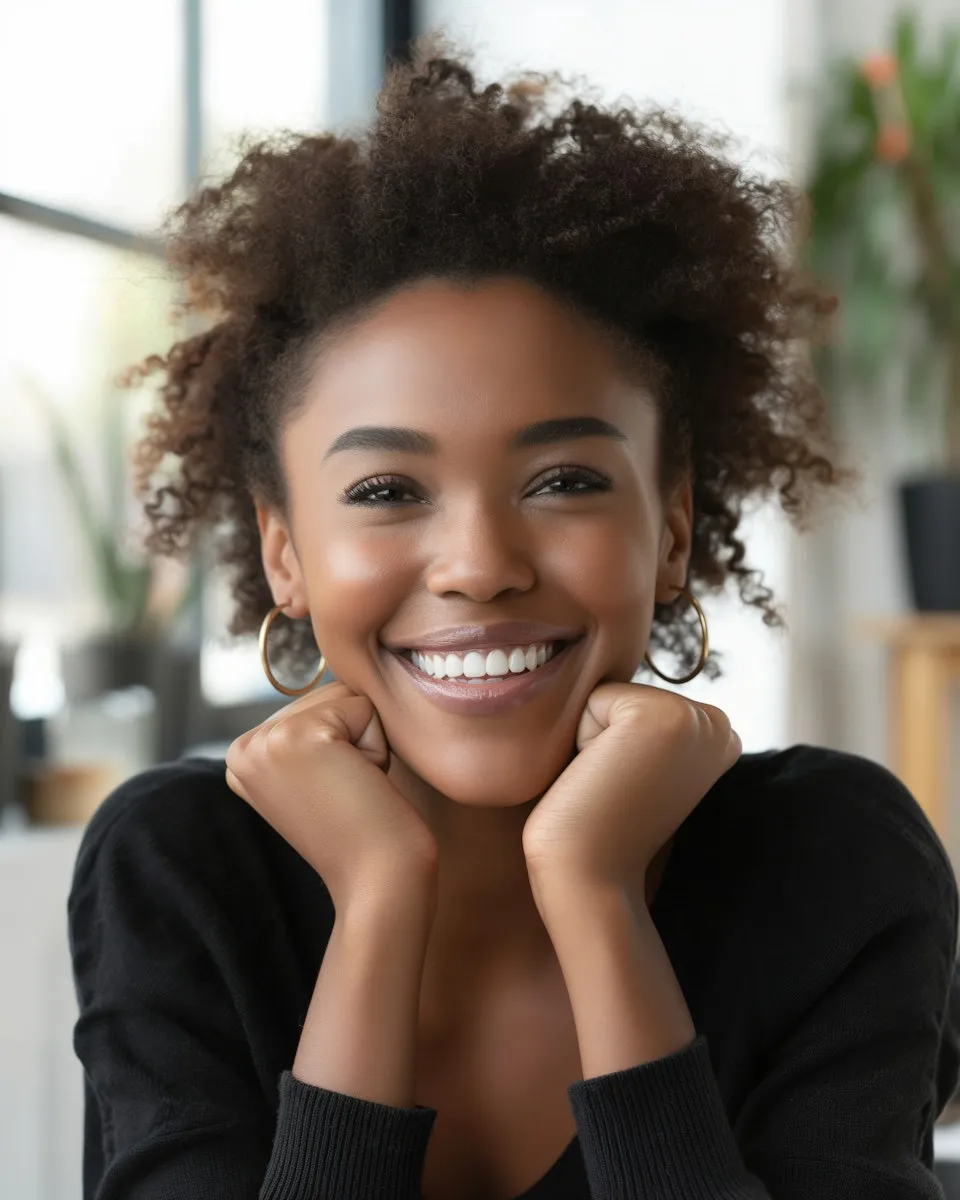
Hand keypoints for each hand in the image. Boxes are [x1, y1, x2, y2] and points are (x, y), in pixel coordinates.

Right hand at [225, 682, 437, 910]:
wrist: (376, 882)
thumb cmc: (363, 832)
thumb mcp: (318, 774)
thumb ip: (311, 731)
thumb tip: (336, 676)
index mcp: (242, 755)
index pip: (314, 707)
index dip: (343, 747)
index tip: (332, 795)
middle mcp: (242, 747)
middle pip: (329, 695)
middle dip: (355, 740)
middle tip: (347, 794)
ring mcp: (266, 740)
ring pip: (347, 697)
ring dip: (367, 742)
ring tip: (352, 790)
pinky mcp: (299, 737)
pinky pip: (364, 707)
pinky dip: (377, 746)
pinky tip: (360, 785)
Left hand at [521, 681, 740, 896]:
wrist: (591, 876)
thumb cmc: (603, 830)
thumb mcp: (641, 769)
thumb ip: (645, 729)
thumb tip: (617, 677)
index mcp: (720, 737)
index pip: (641, 701)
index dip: (617, 744)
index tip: (630, 789)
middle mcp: (716, 722)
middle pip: (625, 692)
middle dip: (605, 736)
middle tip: (616, 788)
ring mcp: (693, 717)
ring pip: (609, 694)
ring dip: (592, 737)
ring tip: (608, 783)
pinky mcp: (657, 714)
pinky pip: (593, 698)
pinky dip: (580, 736)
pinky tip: (600, 776)